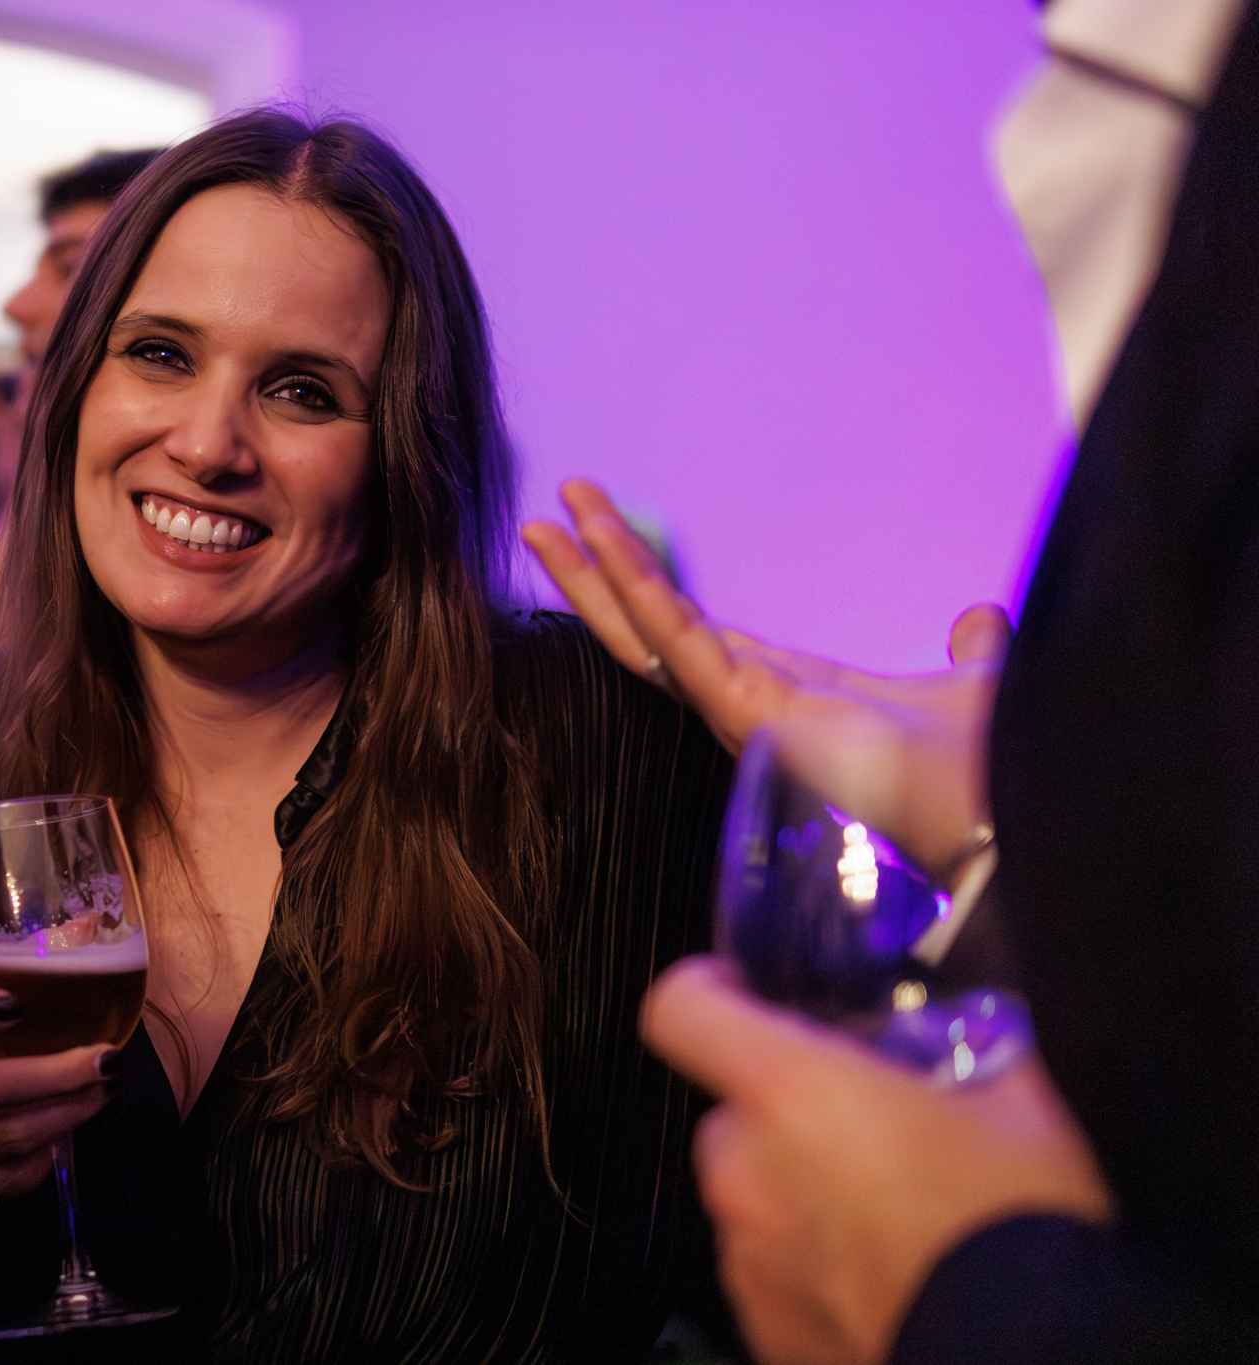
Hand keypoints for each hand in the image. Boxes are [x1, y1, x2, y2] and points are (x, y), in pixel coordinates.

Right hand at [522, 479, 1007, 878]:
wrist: (1008, 813)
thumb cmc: (991, 769)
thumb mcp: (977, 685)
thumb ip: (969, 652)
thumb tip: (976, 621)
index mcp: (794, 696)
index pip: (701, 635)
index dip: (653, 588)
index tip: (612, 545)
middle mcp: (755, 707)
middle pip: (652, 633)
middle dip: (598, 578)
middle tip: (549, 522)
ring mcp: (745, 713)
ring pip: (648, 636)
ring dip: (595, 576)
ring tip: (544, 524)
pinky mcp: (750, 715)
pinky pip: (678, 644)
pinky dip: (635, 592)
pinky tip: (599, 546)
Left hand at [642, 957, 1109, 1364]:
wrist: (1032, 1361)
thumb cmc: (1019, 1228)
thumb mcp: (1018, 1105)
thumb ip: (969, 1048)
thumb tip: (972, 1033)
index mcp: (789, 1093)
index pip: (678, 1010)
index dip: (703, 990)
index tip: (742, 993)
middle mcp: (743, 1172)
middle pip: (730, 1113)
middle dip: (787, 1113)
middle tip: (865, 1126)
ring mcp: (744, 1258)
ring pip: (747, 1194)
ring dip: (795, 1189)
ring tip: (883, 1213)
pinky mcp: (759, 1328)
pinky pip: (765, 1268)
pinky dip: (805, 1261)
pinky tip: (877, 1273)